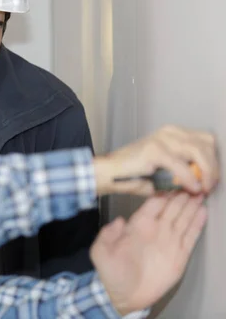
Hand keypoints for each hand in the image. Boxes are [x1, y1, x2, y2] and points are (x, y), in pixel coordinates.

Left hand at [91, 193, 207, 314]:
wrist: (122, 296)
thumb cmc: (111, 272)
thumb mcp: (101, 251)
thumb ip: (107, 234)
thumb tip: (119, 220)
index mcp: (137, 226)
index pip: (153, 204)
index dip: (164, 193)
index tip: (173, 181)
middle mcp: (155, 230)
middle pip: (171, 208)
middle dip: (182, 195)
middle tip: (193, 182)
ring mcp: (168, 241)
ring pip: (182, 219)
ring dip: (191, 206)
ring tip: (201, 192)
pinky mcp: (178, 255)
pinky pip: (190, 236)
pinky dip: (197, 224)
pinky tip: (203, 212)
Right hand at [94, 125, 218, 195]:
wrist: (108, 173)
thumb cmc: (131, 174)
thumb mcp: (163, 171)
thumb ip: (182, 173)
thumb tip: (199, 184)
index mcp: (172, 133)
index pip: (205, 140)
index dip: (213, 160)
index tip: (211, 178)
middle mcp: (169, 132)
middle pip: (206, 143)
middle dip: (213, 167)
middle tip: (209, 186)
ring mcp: (162, 139)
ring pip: (199, 152)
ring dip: (206, 172)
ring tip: (202, 188)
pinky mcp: (155, 150)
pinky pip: (182, 165)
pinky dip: (190, 178)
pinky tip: (191, 188)